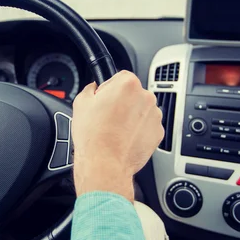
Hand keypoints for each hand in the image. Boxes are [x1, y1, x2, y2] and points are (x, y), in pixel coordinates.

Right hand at [71, 70, 163, 200]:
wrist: (105, 163)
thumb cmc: (93, 136)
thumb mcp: (81, 102)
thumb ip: (91, 88)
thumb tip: (95, 88)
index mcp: (128, 84)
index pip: (120, 76)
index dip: (109, 89)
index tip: (104, 100)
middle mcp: (145, 97)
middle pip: (133, 93)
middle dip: (122, 102)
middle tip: (107, 117)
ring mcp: (154, 116)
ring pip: (141, 110)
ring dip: (131, 116)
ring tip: (115, 130)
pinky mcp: (158, 133)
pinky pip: (147, 126)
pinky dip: (138, 130)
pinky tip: (124, 138)